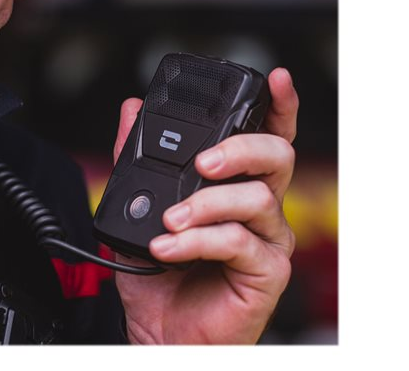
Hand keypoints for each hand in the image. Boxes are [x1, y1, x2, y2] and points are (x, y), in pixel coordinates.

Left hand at [112, 67, 298, 343]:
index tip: (278, 78)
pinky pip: (240, 241)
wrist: (158, 330)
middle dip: (241, 148)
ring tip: (169, 221)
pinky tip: (168, 248)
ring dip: (205, 204)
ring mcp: (267, 239)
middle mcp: (259, 207)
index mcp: (236, 186)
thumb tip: (130, 111)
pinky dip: (199, 240)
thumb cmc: (158, 274)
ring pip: (257, 198)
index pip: (266, 137)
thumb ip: (136, 158)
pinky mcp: (266, 271)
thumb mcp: (139, 207)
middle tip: (203, 162)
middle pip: (277, 156)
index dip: (278, 106)